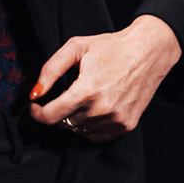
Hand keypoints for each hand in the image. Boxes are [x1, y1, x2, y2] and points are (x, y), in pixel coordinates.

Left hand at [28, 15, 181, 142]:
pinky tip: (93, 109)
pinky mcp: (127, 125)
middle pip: (65, 123)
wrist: (148, 51)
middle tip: (63, 95)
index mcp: (86, 91)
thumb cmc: (111, 47)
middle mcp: (101, 110)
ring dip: (74, 119)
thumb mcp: (75, 48)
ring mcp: (116, 120)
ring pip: (80, 130)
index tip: (35, 107)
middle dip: (57, 110)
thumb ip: (50, 70)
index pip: (51, 117)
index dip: (37, 114)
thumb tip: (35, 93)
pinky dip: (90, 126)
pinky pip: (98, 135)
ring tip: (82, 98)